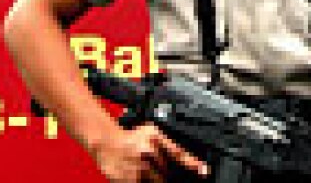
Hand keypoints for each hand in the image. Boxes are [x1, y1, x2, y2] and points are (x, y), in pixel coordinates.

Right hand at [90, 122, 208, 182]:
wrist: (106, 142)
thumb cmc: (129, 138)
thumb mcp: (149, 133)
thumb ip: (164, 144)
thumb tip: (179, 161)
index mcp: (155, 137)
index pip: (178, 152)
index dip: (193, 163)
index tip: (204, 171)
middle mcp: (149, 152)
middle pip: (168, 172)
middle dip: (167, 174)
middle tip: (160, 171)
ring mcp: (140, 167)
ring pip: (158, 181)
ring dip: (156, 180)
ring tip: (146, 171)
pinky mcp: (130, 180)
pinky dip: (145, 182)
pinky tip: (140, 176)